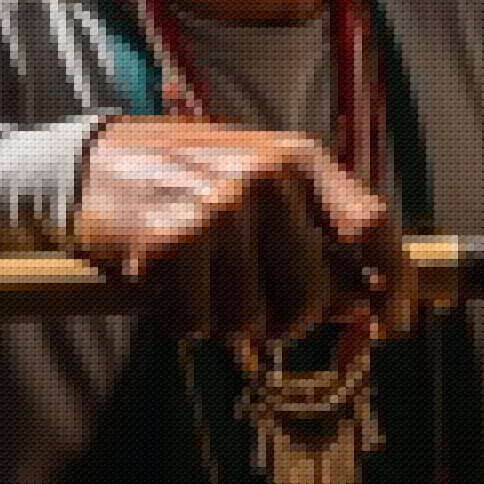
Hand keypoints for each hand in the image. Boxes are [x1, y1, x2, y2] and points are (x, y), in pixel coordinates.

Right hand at [71, 119, 411, 343]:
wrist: (89, 162)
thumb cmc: (186, 180)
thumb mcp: (259, 184)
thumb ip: (312, 234)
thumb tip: (364, 302)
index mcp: (298, 159)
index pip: (371, 224)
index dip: (394, 282)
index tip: (394, 322)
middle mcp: (264, 180)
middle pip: (314, 295)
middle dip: (287, 323)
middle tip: (256, 312)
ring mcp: (217, 210)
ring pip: (251, 321)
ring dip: (225, 321)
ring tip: (200, 280)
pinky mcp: (169, 244)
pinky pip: (197, 324)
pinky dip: (181, 320)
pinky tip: (165, 283)